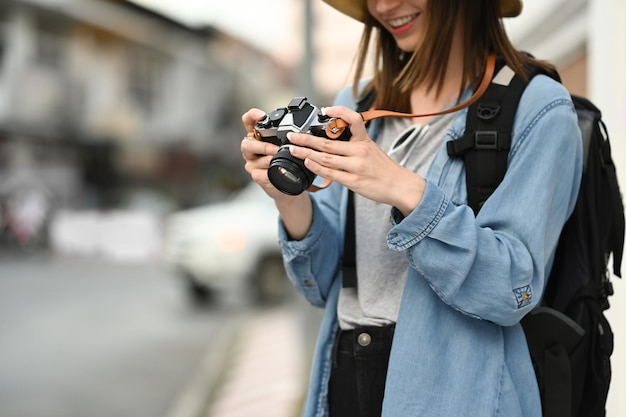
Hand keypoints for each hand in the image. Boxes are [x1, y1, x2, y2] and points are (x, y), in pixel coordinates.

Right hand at [240, 108, 287, 200]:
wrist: (287, 182)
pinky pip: (258, 173)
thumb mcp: (287, 146)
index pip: (248, 121)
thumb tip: (303, 131)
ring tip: (278, 161)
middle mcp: (251, 147)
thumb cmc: (286, 160)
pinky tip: (275, 172)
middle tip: (275, 150)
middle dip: (263, 146)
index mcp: (257, 136)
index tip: (262, 116)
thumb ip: (290, 137)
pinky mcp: (255, 174)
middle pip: (247, 143)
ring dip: (267, 159)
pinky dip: (268, 173)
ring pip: (253, 158)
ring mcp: (251, 162)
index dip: (252, 116)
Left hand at [287, 106, 425, 215]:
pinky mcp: (354, 181)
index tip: (324, 110)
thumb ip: (353, 144)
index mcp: (365, 140)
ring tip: (294, 149)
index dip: (338, 112)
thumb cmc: (384, 168)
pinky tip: (307, 162)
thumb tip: (331, 141)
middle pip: (328, 141)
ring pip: (326, 157)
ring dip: (307, 153)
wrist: (400, 185)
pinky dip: (317, 167)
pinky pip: (332, 173)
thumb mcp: (372, 149)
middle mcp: (360, 151)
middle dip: (307, 138)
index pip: (352, 119)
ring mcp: (356, 166)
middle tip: (293, 136)